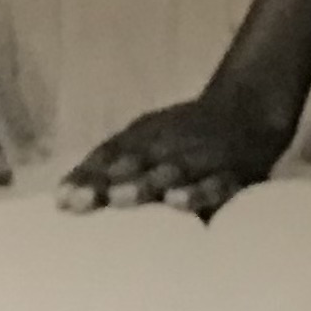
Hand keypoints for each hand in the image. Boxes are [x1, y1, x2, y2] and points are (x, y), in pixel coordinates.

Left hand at [59, 80, 297, 214]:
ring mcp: (198, 157)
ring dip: (144, 184)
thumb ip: (112, 168)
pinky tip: (179, 203)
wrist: (249, 106)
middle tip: (79, 202)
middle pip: (131, 164)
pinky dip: (197, 192)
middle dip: (105, 183)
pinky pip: (214, 184)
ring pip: (168, 172)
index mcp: (142, 138)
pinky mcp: (232, 172)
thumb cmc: (188, 135)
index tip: (60, 200)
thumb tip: (62, 199)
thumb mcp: (149, 141)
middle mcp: (165, 146)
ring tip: (120, 198)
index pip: (108, 156)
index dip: (85, 176)